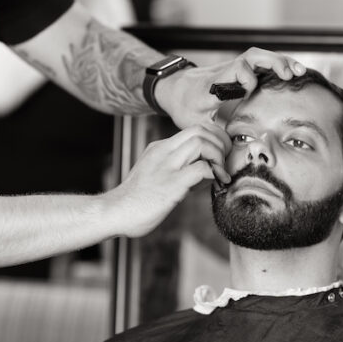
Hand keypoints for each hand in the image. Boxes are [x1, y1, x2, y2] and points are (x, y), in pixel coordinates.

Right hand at [102, 122, 231, 238]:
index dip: (214, 136)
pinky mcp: (171, 184)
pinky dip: (214, 173)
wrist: (116, 212)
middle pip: (200, 130)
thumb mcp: (156, 175)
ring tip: (222, 173)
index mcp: (160, 148)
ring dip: (219, 156)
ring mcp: (167, 166)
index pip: (193, 129)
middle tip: (226, 160)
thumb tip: (205, 173)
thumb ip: (177, 170)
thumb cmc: (137, 200)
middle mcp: (163, 152)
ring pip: (201, 143)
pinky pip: (201, 169)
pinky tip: (216, 183)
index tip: (222, 152)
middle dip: (220, 142)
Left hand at [154, 48, 305, 128]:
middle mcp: (226, 71)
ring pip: (258, 56)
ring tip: (299, 72)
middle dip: (273, 63)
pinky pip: (259, 62)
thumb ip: (213, 135)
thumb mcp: (195, 123)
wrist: (174, 88)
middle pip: (251, 56)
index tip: (248, 92)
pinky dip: (277, 64)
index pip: (234, 71)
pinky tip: (292, 72)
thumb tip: (230, 153)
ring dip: (279, 61)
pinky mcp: (238, 69)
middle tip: (291, 75)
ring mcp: (233, 68)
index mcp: (215, 84)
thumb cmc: (184, 106)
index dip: (245, 79)